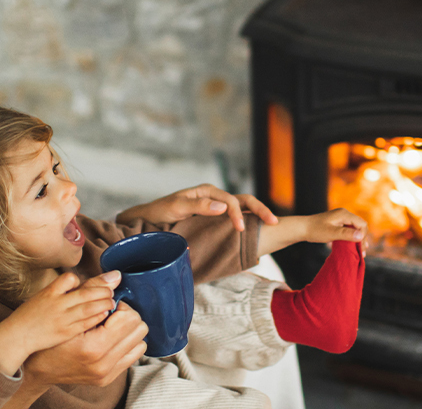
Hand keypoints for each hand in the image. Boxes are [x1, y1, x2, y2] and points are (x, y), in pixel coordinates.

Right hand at [0, 272, 119, 374]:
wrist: (17, 336)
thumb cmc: (30, 315)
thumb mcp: (42, 295)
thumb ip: (61, 287)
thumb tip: (80, 280)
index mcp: (50, 292)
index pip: (70, 278)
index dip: (84, 280)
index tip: (96, 282)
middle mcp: (57, 304)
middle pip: (85, 293)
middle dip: (103, 289)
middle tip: (113, 288)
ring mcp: (62, 319)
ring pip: (88, 308)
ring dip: (103, 302)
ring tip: (112, 300)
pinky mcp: (65, 332)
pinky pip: (85, 323)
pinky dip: (97, 317)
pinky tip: (104, 314)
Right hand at [21, 301, 147, 387]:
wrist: (38, 369)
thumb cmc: (51, 336)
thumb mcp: (68, 309)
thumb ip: (93, 289)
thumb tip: (117, 276)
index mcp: (94, 346)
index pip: (129, 318)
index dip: (120, 306)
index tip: (108, 306)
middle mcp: (103, 363)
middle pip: (138, 329)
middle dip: (127, 317)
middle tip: (110, 316)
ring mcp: (107, 374)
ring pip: (141, 342)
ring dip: (129, 331)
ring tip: (112, 328)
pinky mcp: (109, 378)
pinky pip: (134, 355)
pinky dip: (127, 344)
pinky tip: (112, 340)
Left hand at [115, 184, 278, 231]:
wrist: (147, 219)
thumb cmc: (159, 212)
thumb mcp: (176, 207)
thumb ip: (198, 206)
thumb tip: (223, 206)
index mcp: (206, 192)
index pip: (230, 200)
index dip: (238, 214)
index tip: (241, 229)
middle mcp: (212, 197)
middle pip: (241, 200)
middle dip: (259, 210)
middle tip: (273, 222)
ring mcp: (214, 207)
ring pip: (241, 207)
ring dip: (256, 215)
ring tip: (271, 224)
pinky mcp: (212, 217)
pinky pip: (233, 217)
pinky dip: (246, 221)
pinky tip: (255, 230)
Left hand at [258, 208, 366, 256]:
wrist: (302, 228)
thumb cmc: (315, 230)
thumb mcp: (331, 233)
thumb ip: (346, 234)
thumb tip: (361, 236)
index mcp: (344, 214)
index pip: (362, 224)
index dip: (364, 236)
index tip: (361, 248)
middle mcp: (344, 214)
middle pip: (360, 226)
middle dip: (362, 239)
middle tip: (362, 253)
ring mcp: (340, 218)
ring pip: (355, 228)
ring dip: (357, 239)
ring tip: (360, 252)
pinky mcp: (337, 223)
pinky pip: (348, 229)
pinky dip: (351, 238)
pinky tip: (352, 246)